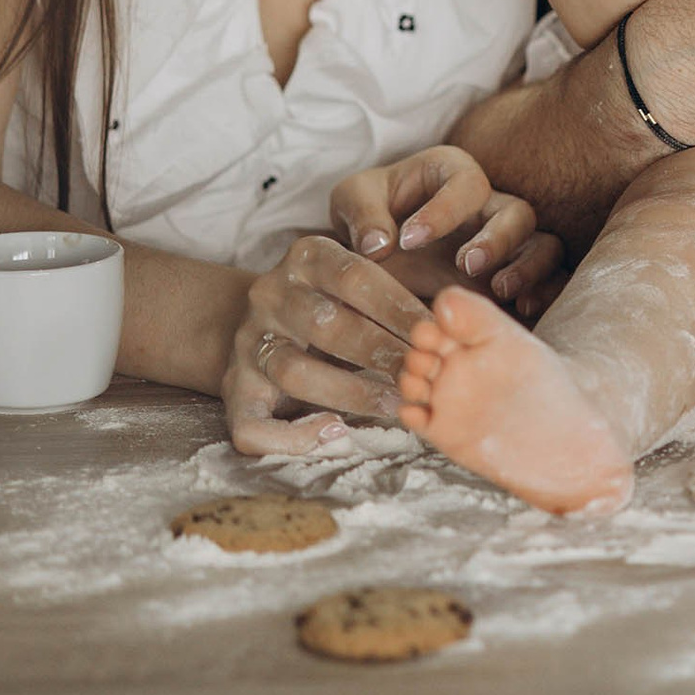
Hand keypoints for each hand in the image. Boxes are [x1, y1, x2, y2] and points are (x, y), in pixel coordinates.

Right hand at [223, 233, 435, 454]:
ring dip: (350, 393)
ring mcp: (247, 343)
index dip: (398, 306)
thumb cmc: (337, 302)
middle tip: (421, 373)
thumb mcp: (361, 279)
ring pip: (292, 371)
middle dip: (379, 352)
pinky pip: (251, 424)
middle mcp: (269, 294)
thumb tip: (461, 305)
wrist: (260, 322)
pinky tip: (333, 433)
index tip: (436, 332)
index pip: (355, 276)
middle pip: (325, 324)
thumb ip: (401, 284)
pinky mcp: (233, 390)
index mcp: (306, 257)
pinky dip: (291, 437)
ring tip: (396, 405)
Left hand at [329, 147, 566, 320]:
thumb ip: (363, 215)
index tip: (408, 240)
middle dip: (498, 239)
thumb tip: (380, 245)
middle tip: (465, 266)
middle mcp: (489, 207)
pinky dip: (543, 294)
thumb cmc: (368, 215)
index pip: (467, 182)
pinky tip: (522, 311)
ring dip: (529, 268)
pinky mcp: (513, 279)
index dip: (443, 210)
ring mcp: (507, 245)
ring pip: (545, 246)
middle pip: (519, 213)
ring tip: (499, 292)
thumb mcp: (352, 201)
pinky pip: (548, 282)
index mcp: (453, 175)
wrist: (375, 257)